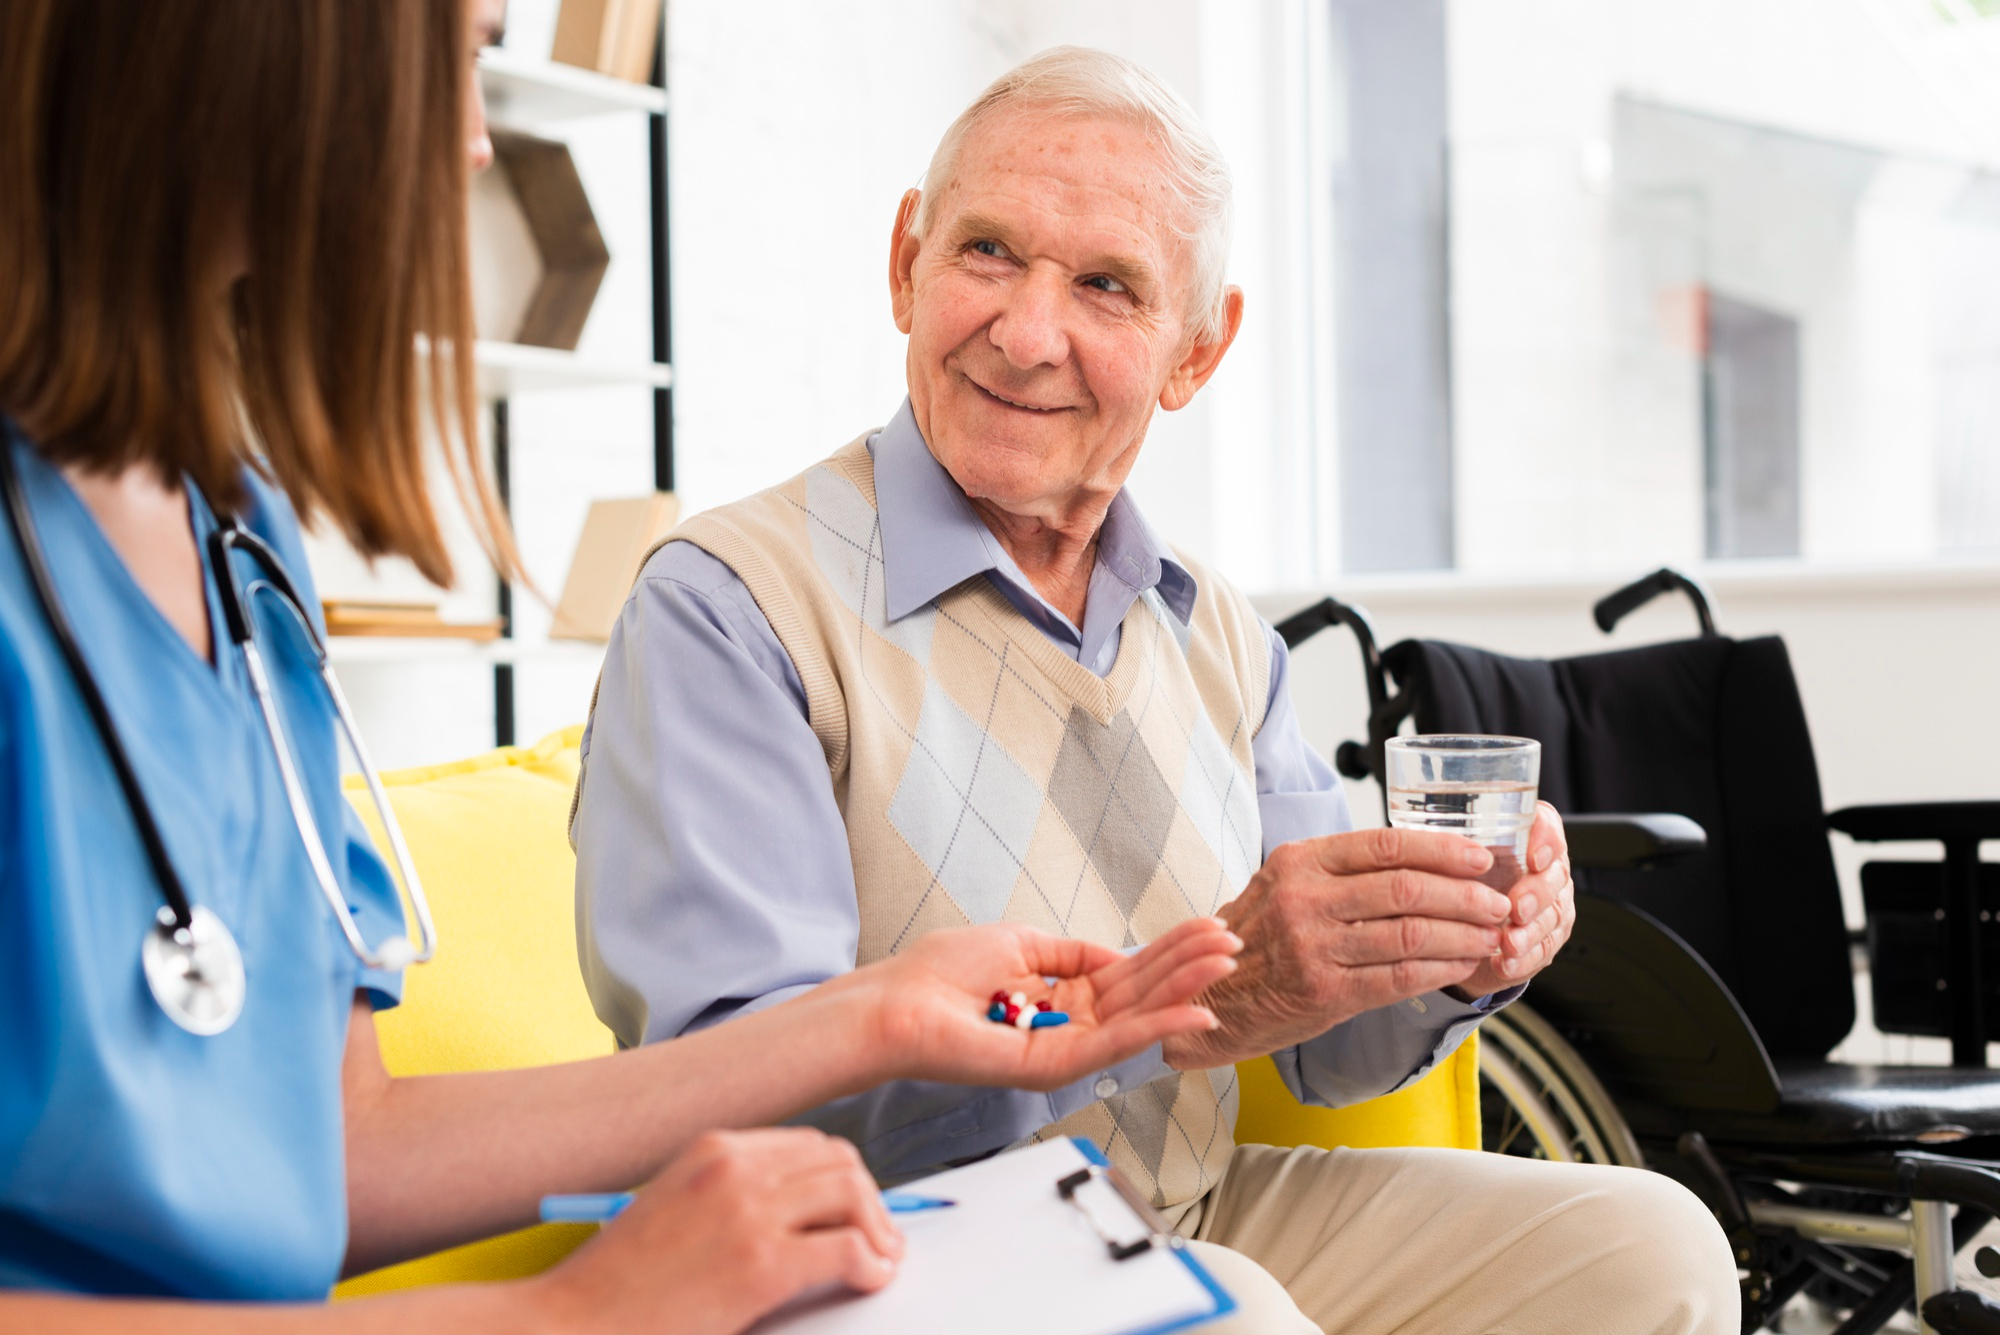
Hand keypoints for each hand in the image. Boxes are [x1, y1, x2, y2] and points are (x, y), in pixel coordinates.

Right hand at [532, 1128, 900, 1334]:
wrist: (570, 1322)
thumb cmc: (615, 1283)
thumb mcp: (670, 1209)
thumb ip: (726, 1196)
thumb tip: (792, 1210)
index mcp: (712, 1149)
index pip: (807, 1145)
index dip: (840, 1178)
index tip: (854, 1208)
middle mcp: (735, 1168)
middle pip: (838, 1162)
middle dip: (869, 1200)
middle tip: (880, 1238)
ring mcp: (750, 1212)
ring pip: (852, 1195)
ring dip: (878, 1229)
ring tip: (880, 1260)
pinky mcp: (763, 1264)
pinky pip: (848, 1250)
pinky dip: (871, 1265)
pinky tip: (869, 1279)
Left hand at [856, 919, 1241, 1090]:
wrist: (899, 1003)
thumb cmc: (942, 973)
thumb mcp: (1022, 944)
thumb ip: (1074, 953)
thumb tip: (1119, 955)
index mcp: (1063, 993)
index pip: (1130, 972)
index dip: (1170, 950)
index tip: (1210, 927)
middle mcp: (1070, 1023)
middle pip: (1143, 992)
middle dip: (1189, 967)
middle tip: (1232, 945)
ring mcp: (1065, 1047)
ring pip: (1139, 1018)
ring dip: (1185, 990)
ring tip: (1223, 965)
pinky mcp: (1054, 1066)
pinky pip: (1114, 1046)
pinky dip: (1156, 1027)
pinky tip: (1190, 1011)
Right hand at [1161, 828, 1510, 1069]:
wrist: (1210, 995)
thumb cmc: (1257, 939)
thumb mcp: (1284, 885)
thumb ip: (1340, 872)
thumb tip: (1420, 863)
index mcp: (1299, 861)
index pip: (1384, 844)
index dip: (1442, 850)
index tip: (1480, 857)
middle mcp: (1304, 898)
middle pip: (1406, 887)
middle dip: (1465, 894)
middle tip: (1499, 901)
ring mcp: (1313, 946)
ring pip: (1411, 933)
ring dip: (1463, 935)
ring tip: (1491, 935)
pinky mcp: (1324, 992)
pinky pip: (1400, 977)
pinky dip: (1441, 969)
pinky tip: (1463, 965)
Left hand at [1444, 802, 1573, 1000]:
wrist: (1458, 926)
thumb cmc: (1453, 879)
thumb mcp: (1446, 856)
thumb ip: (1441, 847)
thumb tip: (1413, 846)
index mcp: (1524, 838)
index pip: (1547, 826)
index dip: (1545, 840)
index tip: (1532, 858)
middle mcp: (1542, 869)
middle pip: (1554, 875)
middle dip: (1537, 893)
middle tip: (1517, 908)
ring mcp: (1547, 906)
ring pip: (1552, 916)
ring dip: (1530, 932)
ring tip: (1509, 943)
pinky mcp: (1543, 940)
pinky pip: (1543, 950)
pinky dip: (1524, 959)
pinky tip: (1505, 964)